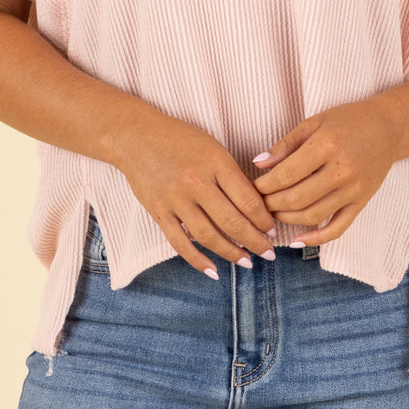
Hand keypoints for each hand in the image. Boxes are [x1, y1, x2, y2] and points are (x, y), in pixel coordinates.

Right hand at [113, 111, 277, 277]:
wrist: (137, 137)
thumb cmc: (180, 139)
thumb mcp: (212, 148)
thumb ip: (231, 175)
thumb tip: (255, 207)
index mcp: (216, 162)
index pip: (248, 200)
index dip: (264, 220)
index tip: (272, 230)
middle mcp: (197, 182)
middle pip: (233, 221)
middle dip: (255, 241)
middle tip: (269, 253)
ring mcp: (176, 199)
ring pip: (209, 236)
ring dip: (231, 253)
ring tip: (247, 262)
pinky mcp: (159, 211)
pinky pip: (180, 243)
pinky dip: (197, 260)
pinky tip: (213, 271)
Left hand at [251, 99, 398, 245]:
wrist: (389, 128)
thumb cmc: (349, 120)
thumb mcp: (314, 122)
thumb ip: (286, 144)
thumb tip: (258, 164)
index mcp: (326, 146)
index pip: (286, 174)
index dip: (264, 185)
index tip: (253, 186)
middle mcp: (341, 171)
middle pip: (296, 198)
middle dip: (270, 204)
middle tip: (258, 202)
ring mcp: (353, 190)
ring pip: (312, 216)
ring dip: (286, 219)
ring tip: (272, 213)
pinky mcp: (361, 203)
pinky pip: (337, 228)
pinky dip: (316, 239)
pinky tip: (297, 241)